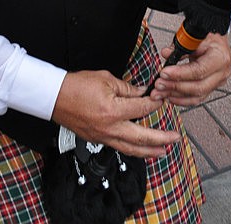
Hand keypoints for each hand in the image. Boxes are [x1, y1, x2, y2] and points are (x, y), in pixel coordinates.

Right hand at [52, 70, 180, 158]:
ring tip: (163, 151)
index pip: (143, 109)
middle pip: (142, 137)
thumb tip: (143, 94)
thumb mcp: (106, 79)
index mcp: (113, 110)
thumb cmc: (77, 85)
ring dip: (149, 150)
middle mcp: (110, 128)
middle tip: (175, 137)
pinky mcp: (97, 139)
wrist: (55, 96)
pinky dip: (132, 149)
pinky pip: (119, 147)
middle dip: (161, 138)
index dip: (155, 103)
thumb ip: (128, 89)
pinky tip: (140, 148)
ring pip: (131, 148)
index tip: (162, 98)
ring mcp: (103, 136)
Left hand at [150, 33, 230, 106]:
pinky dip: (181, 99)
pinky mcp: (210, 89)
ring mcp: (217, 83)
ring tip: (159, 92)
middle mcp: (221, 73)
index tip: (164, 73)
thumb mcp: (194, 37)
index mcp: (219, 58)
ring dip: (175, 95)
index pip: (199, 71)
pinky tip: (169, 96)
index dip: (180, 74)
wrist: (217, 42)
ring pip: (196, 96)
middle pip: (198, 87)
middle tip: (159, 84)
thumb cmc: (207, 38)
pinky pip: (196, 98)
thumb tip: (166, 53)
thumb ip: (179, 46)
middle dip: (175, 87)